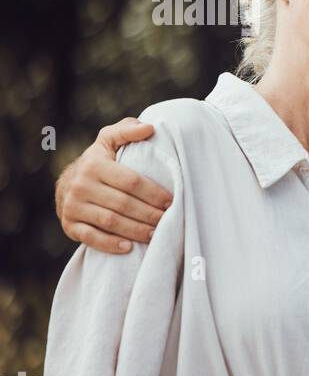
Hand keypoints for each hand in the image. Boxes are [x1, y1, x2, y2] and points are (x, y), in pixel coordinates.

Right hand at [56, 118, 170, 253]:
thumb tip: (150, 128)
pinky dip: (111, 244)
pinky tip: (130, 247)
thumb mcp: (109, 140)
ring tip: (157, 233)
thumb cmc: (100, 160)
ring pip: (110, 222)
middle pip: (123, 204)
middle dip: (150, 214)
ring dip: (137, 230)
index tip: (172, 201)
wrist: (69, 183)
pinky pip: (91, 238)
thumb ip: (128, 131)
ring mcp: (73, 207)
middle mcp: (81, 185)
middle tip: (169, 220)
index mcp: (94, 164)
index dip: (154, 192)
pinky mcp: (69, 225)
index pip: (131, 181)